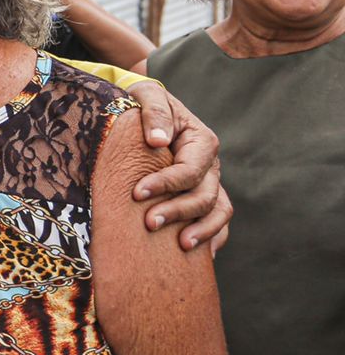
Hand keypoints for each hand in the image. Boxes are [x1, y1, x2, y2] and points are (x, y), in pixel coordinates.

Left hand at [125, 80, 230, 252]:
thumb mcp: (146, 96)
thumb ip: (154, 111)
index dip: (167, 184)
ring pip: (217, 212)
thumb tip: (156, 141)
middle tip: (148, 223)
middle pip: (205, 195)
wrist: (141, 110)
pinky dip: (213, 239)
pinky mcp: (202, 197)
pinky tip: (200, 259)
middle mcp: (210, 165)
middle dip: (178, 211)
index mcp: (201, 141)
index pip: (190, 169)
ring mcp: (209, 183)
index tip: (137, 194)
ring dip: (202, 231)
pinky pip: (217, 221)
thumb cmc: (142, 102)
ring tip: (181, 247)